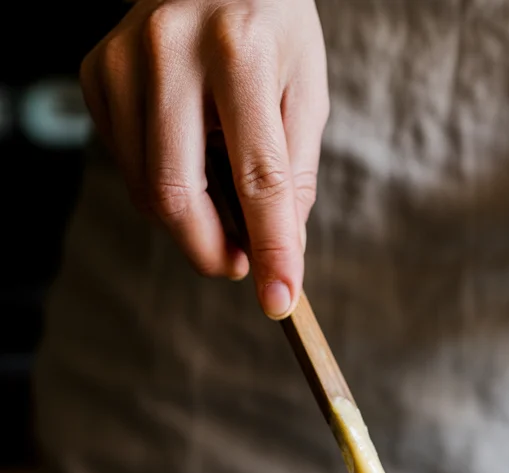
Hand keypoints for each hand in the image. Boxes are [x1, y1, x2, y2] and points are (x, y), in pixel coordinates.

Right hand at [80, 0, 327, 318]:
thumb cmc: (270, 27)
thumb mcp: (305, 91)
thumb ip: (294, 177)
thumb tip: (282, 256)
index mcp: (240, 50)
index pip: (258, 177)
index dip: (271, 248)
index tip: (279, 301)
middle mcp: (170, 49)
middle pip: (176, 195)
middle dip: (212, 250)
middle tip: (242, 260)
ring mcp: (122, 60)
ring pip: (146, 190)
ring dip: (191, 219)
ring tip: (223, 192)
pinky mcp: (96, 73)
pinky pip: (128, 165)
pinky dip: (162, 182)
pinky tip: (189, 150)